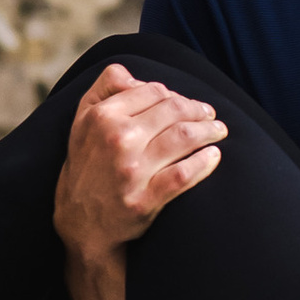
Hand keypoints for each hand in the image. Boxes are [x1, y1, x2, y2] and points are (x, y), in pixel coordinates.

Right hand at [54, 65, 225, 256]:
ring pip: (185, 137)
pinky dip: (205, 162)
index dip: (175, 95)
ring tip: (219, 131)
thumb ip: (106, 87)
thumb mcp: (82, 120)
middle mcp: (116, 139)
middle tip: (211, 115)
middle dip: (199, 110)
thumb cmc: (87, 165)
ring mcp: (131, 170)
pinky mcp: (144, 200)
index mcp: (102, 117)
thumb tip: (137, 77)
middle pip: (174, 110)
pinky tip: (214, 156)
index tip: (186, 104)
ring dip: (209, 130)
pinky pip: (185, 174)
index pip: (154, 91)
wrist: (80, 222)